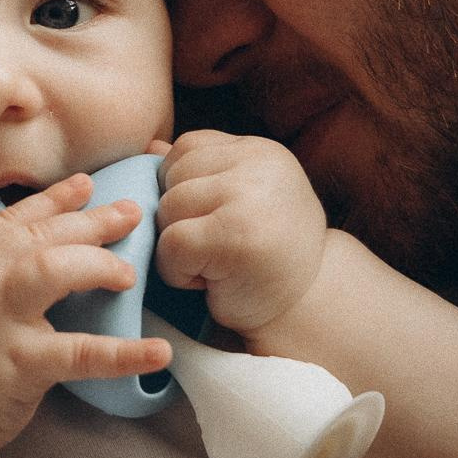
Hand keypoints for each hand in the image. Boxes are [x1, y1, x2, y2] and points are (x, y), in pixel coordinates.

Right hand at [0, 173, 171, 456]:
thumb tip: (24, 240)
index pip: (12, 220)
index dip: (54, 201)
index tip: (88, 187)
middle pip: (42, 236)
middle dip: (92, 222)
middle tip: (131, 216)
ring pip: (55, 269)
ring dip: (98, 264)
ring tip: (128, 274)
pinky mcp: (20, 365)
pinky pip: (80, 354)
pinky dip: (124, 353)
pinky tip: (159, 352)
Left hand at [151, 130, 327, 337]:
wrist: (307, 310)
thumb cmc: (267, 257)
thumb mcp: (238, 202)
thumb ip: (201, 173)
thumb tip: (150, 149)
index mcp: (260, 150)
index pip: (188, 147)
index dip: (182, 188)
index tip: (211, 221)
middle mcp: (259, 164)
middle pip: (173, 175)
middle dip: (178, 217)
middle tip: (214, 249)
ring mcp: (248, 197)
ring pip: (168, 208)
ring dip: (176, 246)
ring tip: (214, 263)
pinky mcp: (234, 235)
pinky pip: (171, 243)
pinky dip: (176, 271)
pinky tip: (208, 281)